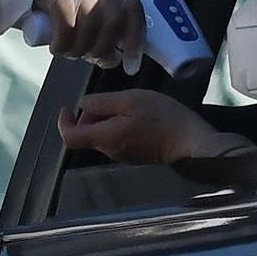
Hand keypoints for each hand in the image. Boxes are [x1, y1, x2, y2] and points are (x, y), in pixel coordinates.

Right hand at [34, 0, 143, 72]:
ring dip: (79, 49)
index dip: (134, 41)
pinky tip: (56, 47)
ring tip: (67, 52)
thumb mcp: (79, 1)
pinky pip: (67, 26)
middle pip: (113, 21)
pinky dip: (63, 44)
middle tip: (89, 59)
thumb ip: (97, 18)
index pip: (133, 9)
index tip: (130, 65)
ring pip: (90, 26)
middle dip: (102, 49)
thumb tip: (115, 51)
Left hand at [56, 89, 220, 163]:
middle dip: (90, 115)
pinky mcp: (135, 155)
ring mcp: (123, 156)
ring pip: (102, 135)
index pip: (70, 137)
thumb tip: (83, 105)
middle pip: (87, 134)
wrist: (192, 143)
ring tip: (126, 104)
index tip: (67, 107)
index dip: (64, 122)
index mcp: (105, 138)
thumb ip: (103, 103)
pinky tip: (136, 114)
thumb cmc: (163, 119)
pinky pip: (116, 139)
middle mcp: (110, 151)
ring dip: (105, 119)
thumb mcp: (132, 100)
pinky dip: (117, 125)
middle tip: (109, 99)